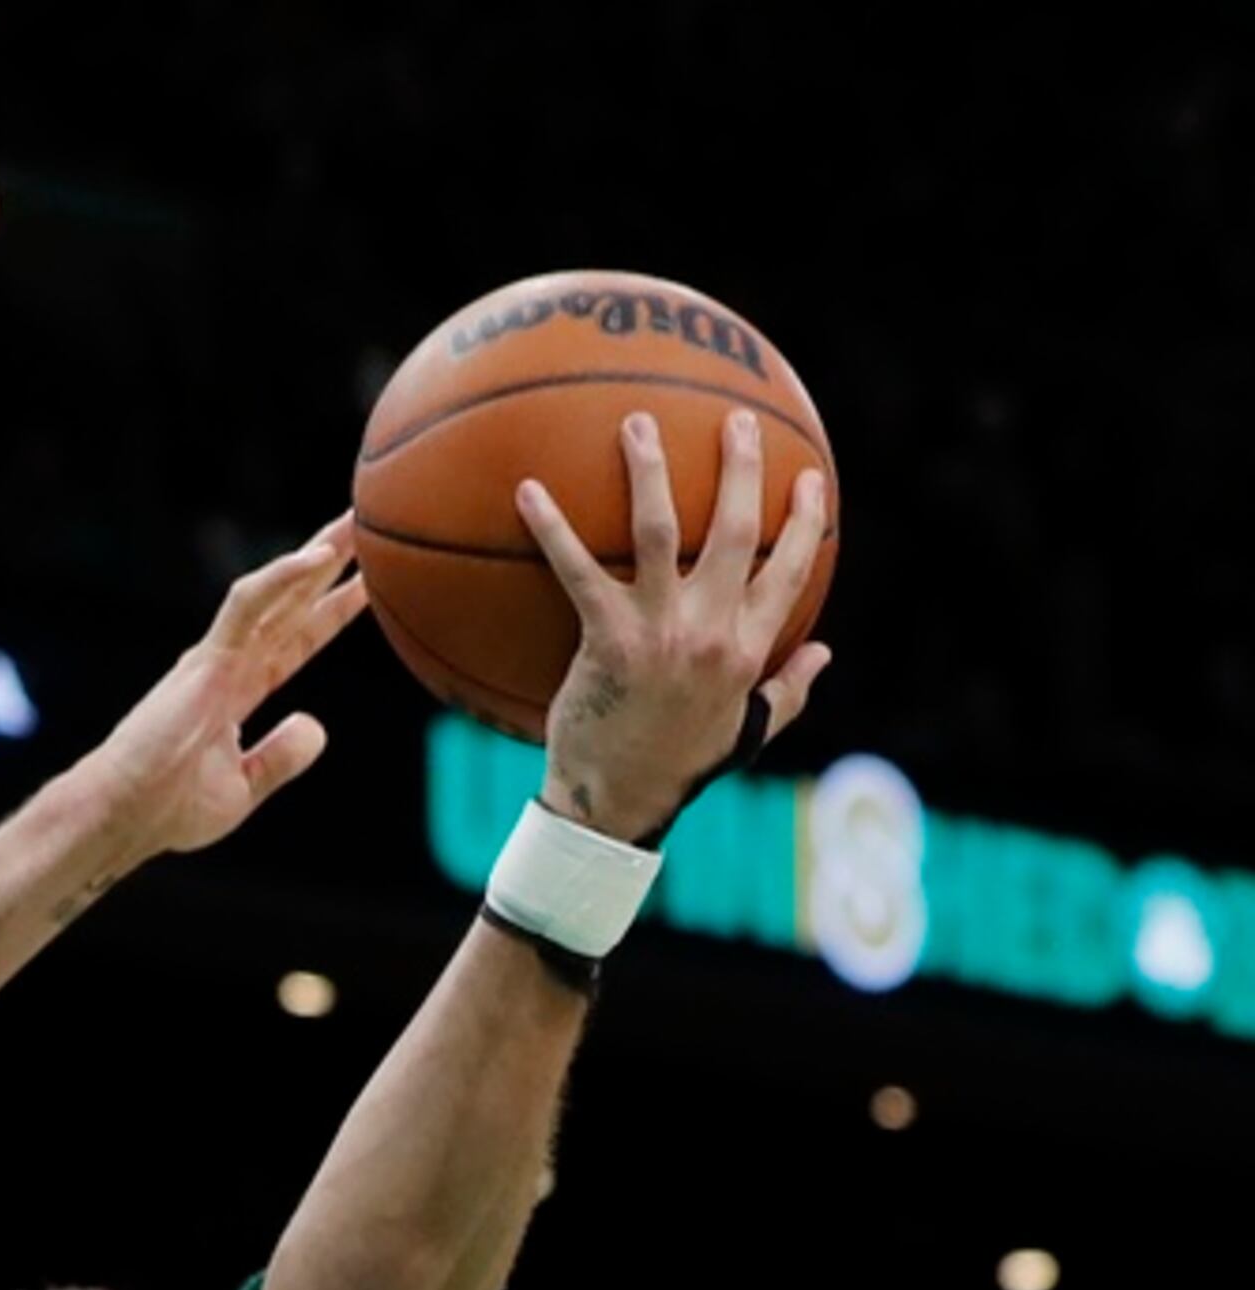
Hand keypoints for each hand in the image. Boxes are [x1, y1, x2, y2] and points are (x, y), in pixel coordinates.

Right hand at [66, 514, 372, 856]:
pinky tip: (318, 558)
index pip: (296, 641)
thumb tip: (315, 727)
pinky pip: (248, 605)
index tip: (369, 585)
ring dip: (315, 556)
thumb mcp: (244, 787)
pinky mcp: (206, 658)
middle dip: (328, 565)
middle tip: (366, 523)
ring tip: (353, 523)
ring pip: (274, 592)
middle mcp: (227, 664)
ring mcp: (217, 657)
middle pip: (290, 603)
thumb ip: (281, 757)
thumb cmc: (167, 808)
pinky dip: (282, 578)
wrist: (124, 815)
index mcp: (236, 690)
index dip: (332, 613)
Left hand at [519, 409, 833, 843]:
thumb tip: (825, 652)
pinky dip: (551, 528)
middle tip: (734, 418)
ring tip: (636, 422)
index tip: (810, 476)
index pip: (792, 571)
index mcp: (748, 649)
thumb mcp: (745, 732)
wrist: (617, 805)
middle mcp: (711, 632)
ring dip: (650, 474)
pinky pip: (577, 571)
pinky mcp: (606, 641)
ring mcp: (659, 633)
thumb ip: (787, 689)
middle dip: (741, 470)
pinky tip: (528, 489)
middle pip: (737, 534)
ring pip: (662, 534)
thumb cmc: (676, 766)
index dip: (805, 521)